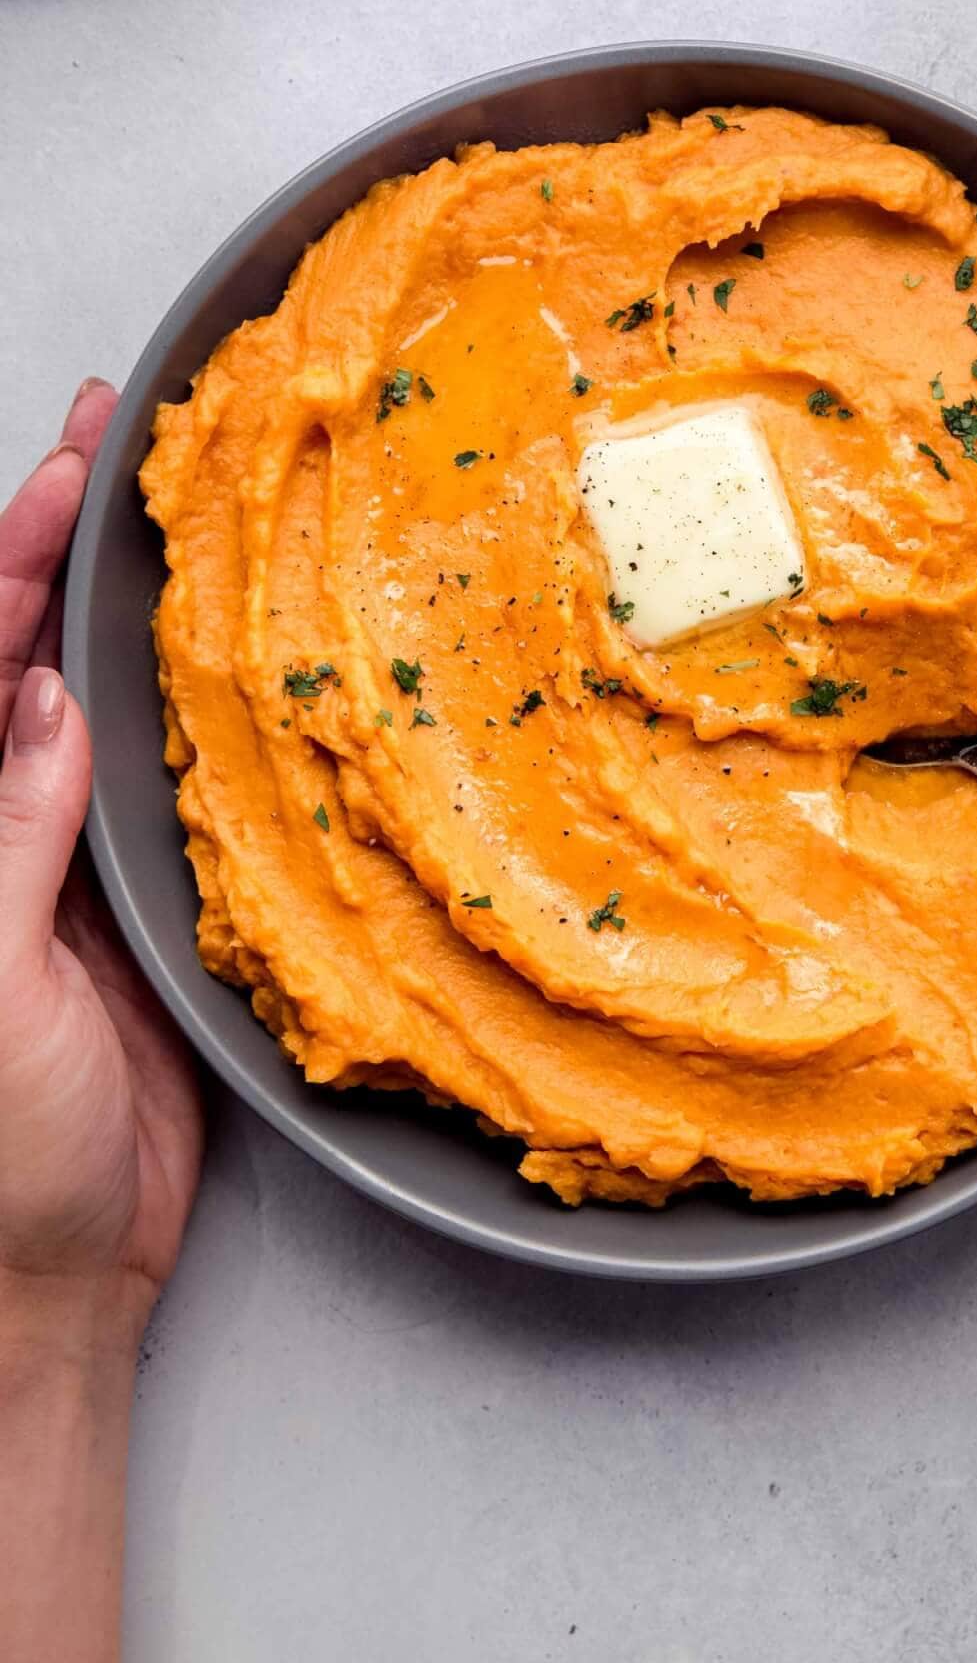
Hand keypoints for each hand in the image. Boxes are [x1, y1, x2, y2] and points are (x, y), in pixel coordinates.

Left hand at [0, 383, 202, 1327]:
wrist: (64, 1267)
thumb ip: (3, 843)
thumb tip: (38, 704)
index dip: (6, 559)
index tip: (64, 474)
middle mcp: (2, 819)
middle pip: (23, 653)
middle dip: (58, 539)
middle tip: (116, 435)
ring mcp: (75, 853)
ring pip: (102, 701)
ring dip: (125, 606)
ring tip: (171, 507)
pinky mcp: (149, 900)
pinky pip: (176, 786)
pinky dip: (195, 714)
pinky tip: (228, 655)